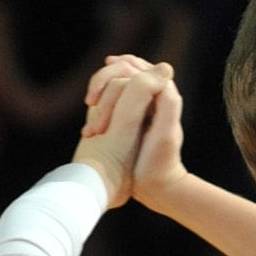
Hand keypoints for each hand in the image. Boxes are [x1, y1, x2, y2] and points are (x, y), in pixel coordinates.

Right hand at [86, 54, 188, 207]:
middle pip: (124, 70)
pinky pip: (113, 95)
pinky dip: (101, 100)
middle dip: (104, 82)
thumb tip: (164, 68)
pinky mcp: (132, 114)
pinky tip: (91, 111)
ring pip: (117, 81)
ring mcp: (142, 104)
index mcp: (164, 95)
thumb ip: (167, 100)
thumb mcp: (164, 133)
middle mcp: (153, 96)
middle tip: (89, 102)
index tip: (96, 99)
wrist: (157, 187)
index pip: (136, 68)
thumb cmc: (159, 163)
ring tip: (89, 107)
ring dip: (100, 90)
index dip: (113, 76)